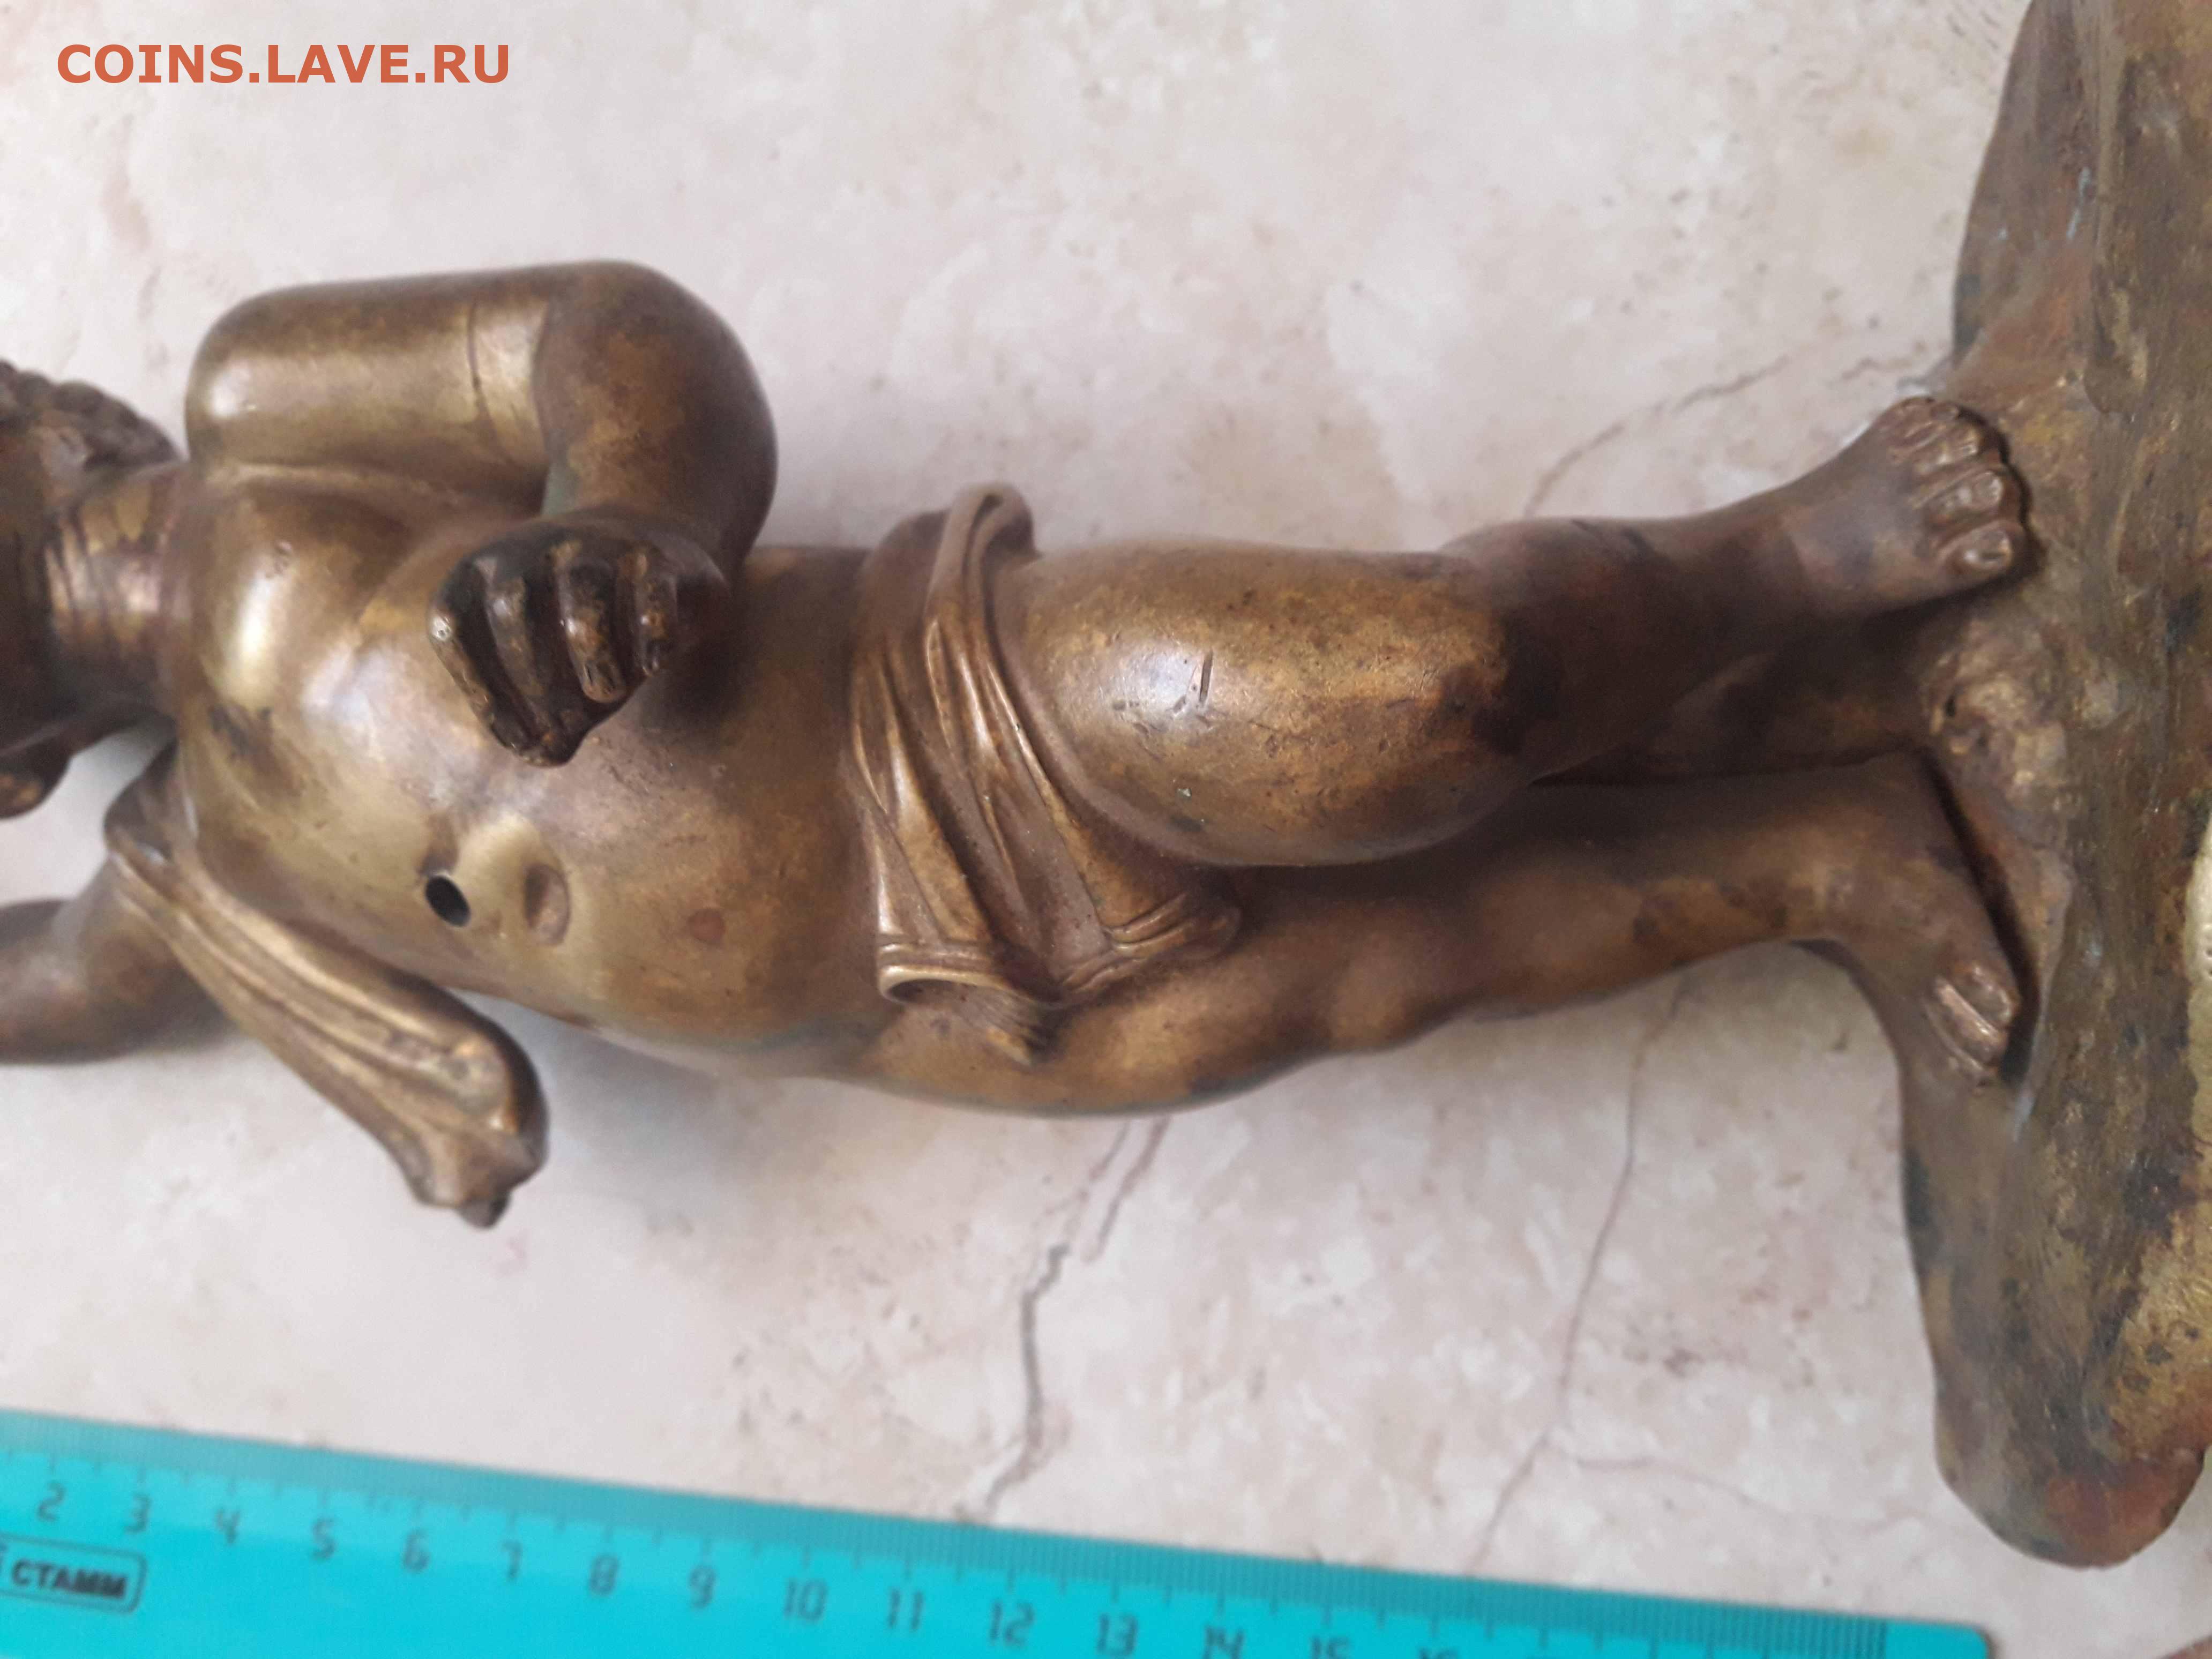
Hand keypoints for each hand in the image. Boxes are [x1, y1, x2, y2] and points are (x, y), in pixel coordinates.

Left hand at [428, 513, 728, 765]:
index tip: (522, 743)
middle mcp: (532, 548)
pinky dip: (653, 636)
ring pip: (584, 598)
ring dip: (594, 660)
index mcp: (482, 572)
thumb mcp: (551, 666)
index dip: (482, 694)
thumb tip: (545, 754)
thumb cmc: (582, 621)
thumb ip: (542, 713)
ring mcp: (597, 544)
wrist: (648, 541)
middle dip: (537, 684)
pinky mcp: (657, 556)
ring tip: (607, 695)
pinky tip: (654, 666)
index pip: (453, 626)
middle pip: (513, 610)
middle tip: (568, 728)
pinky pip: (652, 594)